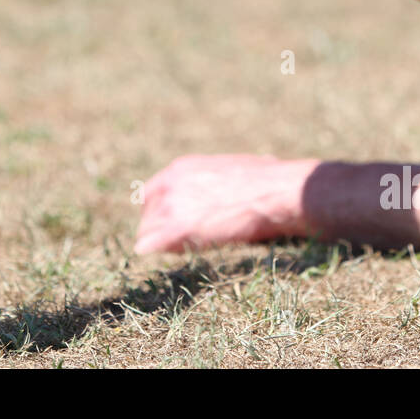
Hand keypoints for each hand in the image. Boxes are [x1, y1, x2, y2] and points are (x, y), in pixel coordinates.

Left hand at [133, 154, 314, 253]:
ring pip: (147, 231)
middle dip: (157, 228)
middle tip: (173, 242)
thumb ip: (225, 174)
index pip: (153, 192)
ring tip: (180, 249)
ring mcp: (171, 206)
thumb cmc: (265, 180)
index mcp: (181, 169)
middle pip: (148, 213)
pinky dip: (155, 252)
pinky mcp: (177, 228)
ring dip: (160, 242)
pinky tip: (169, 255)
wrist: (272, 193)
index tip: (170, 222)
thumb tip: (262, 164)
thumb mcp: (237, 167)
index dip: (160, 210)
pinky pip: (150, 245)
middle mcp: (170, 184)